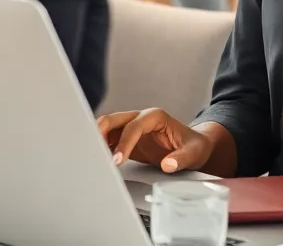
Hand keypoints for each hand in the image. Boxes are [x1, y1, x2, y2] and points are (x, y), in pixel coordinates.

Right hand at [97, 108, 213, 172]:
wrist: (193, 146)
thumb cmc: (194, 146)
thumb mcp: (194, 153)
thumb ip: (182, 158)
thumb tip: (168, 165)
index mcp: (155, 117)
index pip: (133, 127)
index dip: (124, 143)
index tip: (118, 161)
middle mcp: (139, 118)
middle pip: (112, 120)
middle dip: (99, 134)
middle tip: (92, 154)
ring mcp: (130, 127)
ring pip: (105, 128)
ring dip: (95, 141)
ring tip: (88, 159)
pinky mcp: (124, 139)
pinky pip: (106, 141)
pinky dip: (98, 149)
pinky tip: (93, 161)